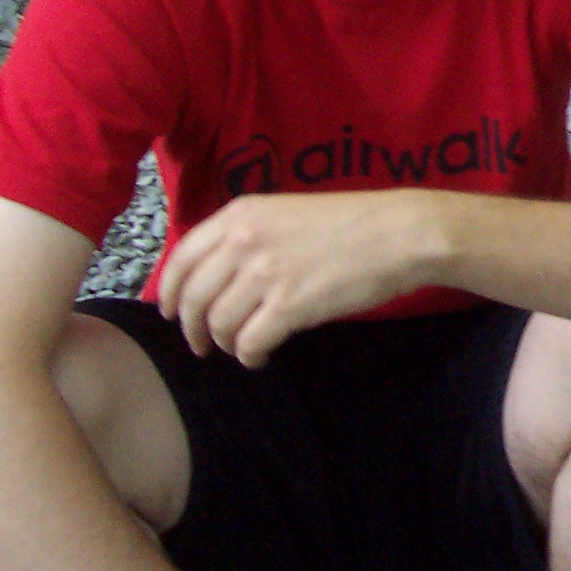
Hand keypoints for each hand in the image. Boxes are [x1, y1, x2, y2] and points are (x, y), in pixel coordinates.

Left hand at [157, 190, 443, 366]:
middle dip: (191, 327)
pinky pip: (248, 343)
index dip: (169, 291)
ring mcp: (265, 274)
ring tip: (241, 347)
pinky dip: (249, 356)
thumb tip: (222, 274)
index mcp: (241, 214)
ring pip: (218, 323)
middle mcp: (244, 241)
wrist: (401, 233)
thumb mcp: (289, 213)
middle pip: (192, 297)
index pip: (182, 258)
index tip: (170, 311)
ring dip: (224, 344)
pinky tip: (260, 356)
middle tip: (201, 344)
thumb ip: (250, 236)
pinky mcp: (288, 306)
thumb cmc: (356, 222)